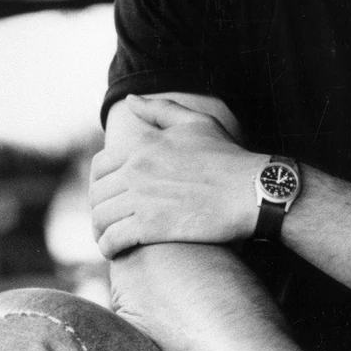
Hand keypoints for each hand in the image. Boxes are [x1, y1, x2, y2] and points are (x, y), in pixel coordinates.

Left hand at [89, 95, 263, 258]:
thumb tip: (131, 100)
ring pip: (101, 218)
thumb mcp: (197, 123)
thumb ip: (160, 110)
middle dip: (99, 209)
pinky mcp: (152, 227)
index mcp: (143, 144)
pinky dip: (109, 247)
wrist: (253, 191)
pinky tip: (117, 251)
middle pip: (97, 194)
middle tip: (109, 221)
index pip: (100, 167)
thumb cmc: (229, 157)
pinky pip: (114, 239)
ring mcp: (142, 198)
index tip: (110, 196)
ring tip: (110, 238)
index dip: (100, 184)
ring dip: (100, 231)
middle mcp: (137, 169)